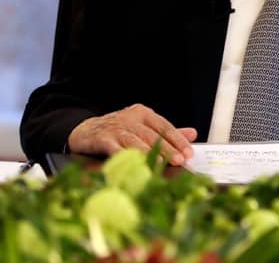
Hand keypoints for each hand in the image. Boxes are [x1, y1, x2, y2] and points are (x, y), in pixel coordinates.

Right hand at [68, 104, 197, 165]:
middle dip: (167, 148)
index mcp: (142, 113)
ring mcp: (115, 128)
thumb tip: (192, 134)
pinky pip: (115, 149)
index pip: (164, 126)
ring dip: (148, 153)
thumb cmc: (118, 131)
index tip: (188, 153)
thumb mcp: (143, 127)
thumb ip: (166, 132)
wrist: (85, 131)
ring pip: (135, 141)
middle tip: (179, 160)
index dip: (177, 139)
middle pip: (152, 134)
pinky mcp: (102, 139)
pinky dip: (125, 157)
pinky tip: (134, 165)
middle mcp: (130, 118)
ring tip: (161, 163)